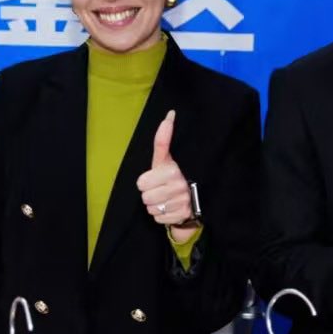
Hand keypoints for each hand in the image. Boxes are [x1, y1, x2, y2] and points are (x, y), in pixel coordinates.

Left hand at [136, 110, 198, 240]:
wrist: (191, 201)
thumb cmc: (171, 177)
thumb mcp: (165, 159)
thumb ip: (163, 140)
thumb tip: (169, 114)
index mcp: (172, 170)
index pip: (141, 182)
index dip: (145, 182)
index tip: (155, 179)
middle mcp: (179, 185)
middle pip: (144, 196)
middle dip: (149, 194)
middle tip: (160, 190)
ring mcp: (182, 202)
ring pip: (150, 208)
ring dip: (155, 205)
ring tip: (165, 199)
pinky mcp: (182, 215)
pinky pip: (158, 219)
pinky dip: (161, 216)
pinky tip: (170, 208)